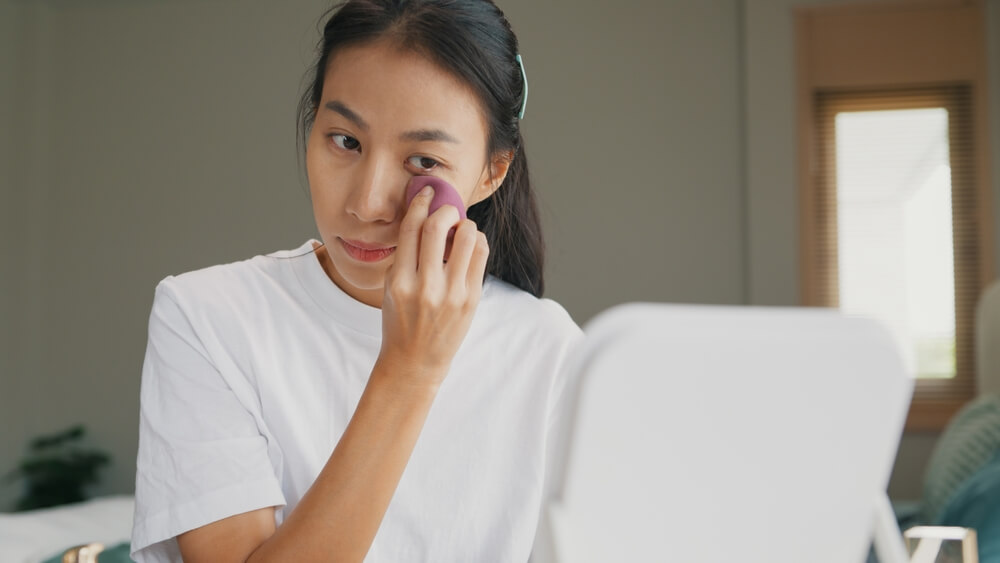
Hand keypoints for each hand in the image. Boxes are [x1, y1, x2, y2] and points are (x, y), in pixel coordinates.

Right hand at [377, 185, 489, 387]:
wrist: (415, 361)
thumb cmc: (400, 321)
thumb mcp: (390, 288)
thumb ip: (407, 256)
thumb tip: (427, 216)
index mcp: (399, 282)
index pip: (410, 229)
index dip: (420, 203)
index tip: (426, 193)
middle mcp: (425, 287)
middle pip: (437, 228)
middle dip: (444, 209)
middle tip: (446, 208)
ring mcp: (451, 294)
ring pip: (466, 238)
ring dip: (464, 224)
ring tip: (460, 227)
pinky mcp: (471, 300)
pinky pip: (480, 255)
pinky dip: (476, 240)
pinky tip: (469, 242)